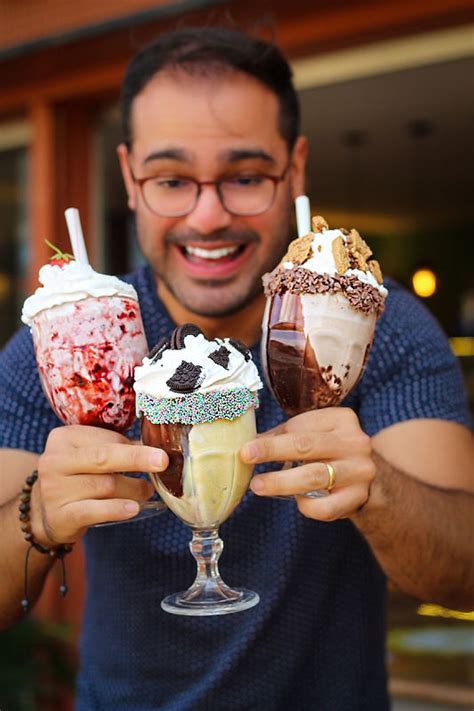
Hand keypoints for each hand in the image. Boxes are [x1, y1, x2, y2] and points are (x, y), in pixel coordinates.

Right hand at [31, 425, 167, 544]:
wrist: (45, 511)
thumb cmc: (77, 477)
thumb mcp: (90, 456)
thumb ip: (117, 449)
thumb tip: (156, 449)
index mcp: (64, 438)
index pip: (106, 439)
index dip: (134, 447)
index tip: (156, 453)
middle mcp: (54, 460)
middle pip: (103, 458)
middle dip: (137, 459)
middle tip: (163, 462)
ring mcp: (54, 489)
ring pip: (105, 486)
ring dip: (133, 489)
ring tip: (146, 491)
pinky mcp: (59, 515)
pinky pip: (94, 511)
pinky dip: (116, 509)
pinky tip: (132, 508)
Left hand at [241, 408, 374, 520]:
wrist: (370, 478)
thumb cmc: (331, 452)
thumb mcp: (315, 435)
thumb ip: (285, 436)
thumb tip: (248, 442)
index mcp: (342, 419)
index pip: (302, 425)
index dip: (273, 437)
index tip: (247, 446)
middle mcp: (354, 442)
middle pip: (306, 445)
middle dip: (272, 451)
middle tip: (246, 456)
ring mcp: (359, 470)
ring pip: (314, 476)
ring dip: (281, 481)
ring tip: (258, 485)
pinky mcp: (358, 497)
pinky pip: (326, 506)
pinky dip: (306, 506)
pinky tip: (298, 501)